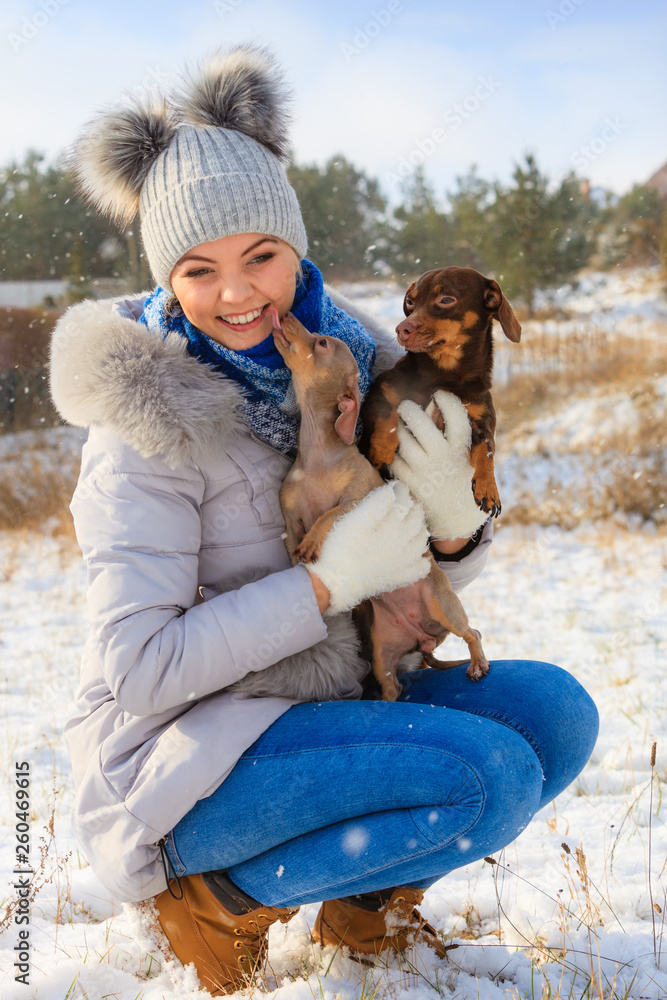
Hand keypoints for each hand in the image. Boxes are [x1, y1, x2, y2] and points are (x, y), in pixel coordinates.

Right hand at [302, 481, 429, 615]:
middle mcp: (403, 544)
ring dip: (421, 531)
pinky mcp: (398, 578)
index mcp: (392, 528)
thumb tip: (392, 490)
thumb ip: (377, 503)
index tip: (397, 486)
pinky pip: (419, 569)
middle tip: (410, 503)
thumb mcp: (356, 520)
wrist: (337, 582)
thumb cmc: (342, 548)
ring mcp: (403, 563)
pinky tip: (420, 557)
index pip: (403, 504)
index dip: (401, 492)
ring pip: (421, 543)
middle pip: (416, 522)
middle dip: (414, 509)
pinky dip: (422, 561)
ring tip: (417, 525)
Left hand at [389, 390, 488, 540]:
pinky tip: (400, 448)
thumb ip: (455, 433)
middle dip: (410, 409)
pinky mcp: (408, 482)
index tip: (439, 394)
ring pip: (403, 439)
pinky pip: (394, 458)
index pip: (455, 414)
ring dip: (401, 429)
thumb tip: (433, 403)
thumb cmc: (462, 475)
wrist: (457, 515)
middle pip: (420, 423)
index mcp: (462, 448)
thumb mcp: (469, 455)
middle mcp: (442, 458)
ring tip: (403, 426)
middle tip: (406, 405)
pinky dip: (395, 451)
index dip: (446, 399)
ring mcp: (423, 471)